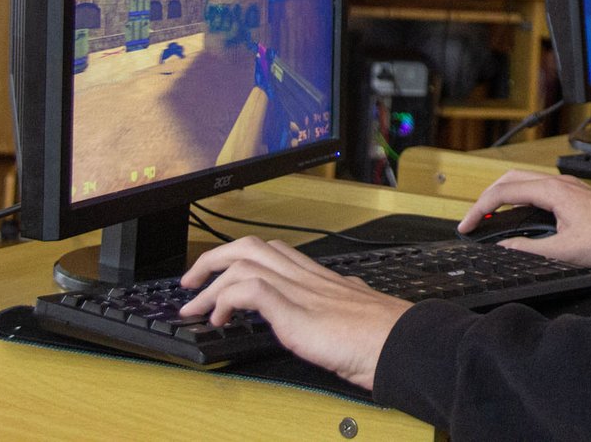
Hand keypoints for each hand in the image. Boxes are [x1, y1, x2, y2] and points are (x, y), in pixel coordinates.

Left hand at [179, 236, 410, 389]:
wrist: (398, 344)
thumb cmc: (385, 337)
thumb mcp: (359, 314)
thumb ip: (343, 308)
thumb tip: (339, 316)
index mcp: (320, 279)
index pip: (274, 253)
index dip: (242, 259)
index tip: (224, 277)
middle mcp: (306, 277)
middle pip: (251, 247)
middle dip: (214, 259)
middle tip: (192, 281)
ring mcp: (299, 290)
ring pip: (243, 260)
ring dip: (210, 281)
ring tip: (194, 305)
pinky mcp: (293, 309)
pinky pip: (248, 289)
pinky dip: (226, 300)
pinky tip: (221, 319)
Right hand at [459, 170, 590, 267]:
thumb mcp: (564, 251)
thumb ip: (529, 249)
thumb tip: (504, 247)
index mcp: (552, 191)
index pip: (503, 192)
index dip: (479, 209)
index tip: (466, 225)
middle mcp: (558, 183)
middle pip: (510, 179)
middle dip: (486, 197)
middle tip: (472, 219)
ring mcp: (567, 186)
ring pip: (524, 181)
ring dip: (503, 195)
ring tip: (488, 216)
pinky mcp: (574, 194)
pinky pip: (538, 188)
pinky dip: (520, 198)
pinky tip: (518, 214)